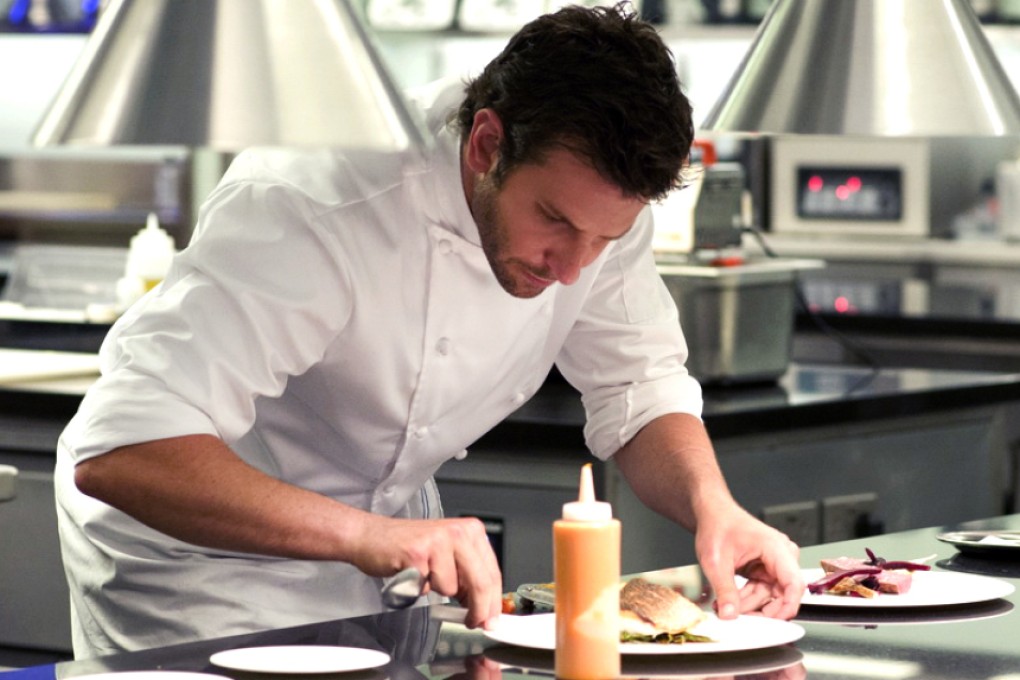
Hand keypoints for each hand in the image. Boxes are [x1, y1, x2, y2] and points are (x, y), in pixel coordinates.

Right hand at [348, 514, 502, 628]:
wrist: (372, 535)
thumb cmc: (409, 546)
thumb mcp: (449, 555)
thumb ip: (469, 576)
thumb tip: (485, 607)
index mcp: (471, 531)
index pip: (493, 572)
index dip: (493, 602)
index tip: (492, 619)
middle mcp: (458, 532)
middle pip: (481, 582)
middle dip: (478, 610)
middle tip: (473, 622)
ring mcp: (437, 542)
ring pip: (451, 589)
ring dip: (437, 592)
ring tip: (424, 574)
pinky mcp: (416, 554)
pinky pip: (426, 588)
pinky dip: (418, 588)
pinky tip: (411, 573)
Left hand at [694, 505, 803, 619]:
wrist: (712, 515)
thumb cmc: (717, 526)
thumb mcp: (716, 561)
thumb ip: (725, 589)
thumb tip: (730, 614)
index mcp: (775, 547)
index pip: (794, 583)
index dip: (788, 606)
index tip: (774, 624)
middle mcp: (781, 555)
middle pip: (782, 593)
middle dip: (760, 609)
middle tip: (737, 617)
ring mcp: (775, 563)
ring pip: (770, 596)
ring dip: (749, 605)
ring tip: (725, 606)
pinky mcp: (766, 570)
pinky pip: (762, 591)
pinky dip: (746, 599)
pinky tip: (730, 601)